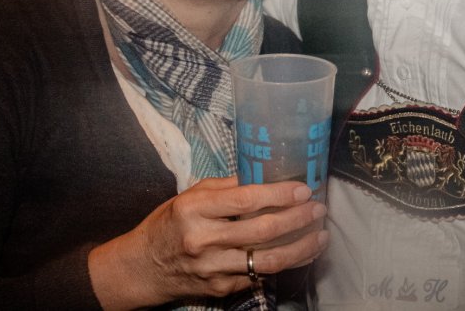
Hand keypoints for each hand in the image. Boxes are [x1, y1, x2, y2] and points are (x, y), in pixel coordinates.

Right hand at [88, 176, 326, 308]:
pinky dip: (285, 264)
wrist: (142, 268)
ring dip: (300, 247)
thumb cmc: (168, 224)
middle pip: (262, 231)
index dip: (279, 195)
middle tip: (318, 209)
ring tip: (321, 235)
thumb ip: (225, 187)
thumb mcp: (188, 196)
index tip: (303, 190)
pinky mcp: (220, 289)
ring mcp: (213, 268)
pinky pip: (259, 276)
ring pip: (267, 260)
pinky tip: (302, 253)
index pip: (245, 200)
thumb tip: (263, 175)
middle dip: (297, 219)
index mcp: (194, 210)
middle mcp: (204, 240)